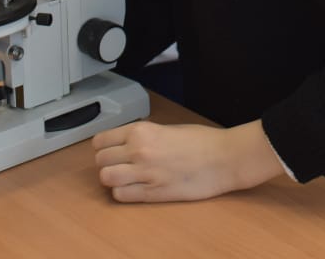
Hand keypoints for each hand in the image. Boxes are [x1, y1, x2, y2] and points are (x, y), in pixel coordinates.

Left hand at [93, 120, 284, 202]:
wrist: (224, 158)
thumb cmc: (202, 141)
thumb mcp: (168, 128)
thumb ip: (145, 136)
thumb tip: (128, 144)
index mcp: (142, 131)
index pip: (100, 140)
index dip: (103, 146)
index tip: (109, 149)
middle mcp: (138, 151)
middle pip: (100, 160)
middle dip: (107, 162)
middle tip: (119, 164)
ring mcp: (144, 173)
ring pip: (106, 178)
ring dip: (112, 179)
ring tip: (124, 177)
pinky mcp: (152, 193)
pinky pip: (121, 196)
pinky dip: (123, 193)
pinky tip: (134, 188)